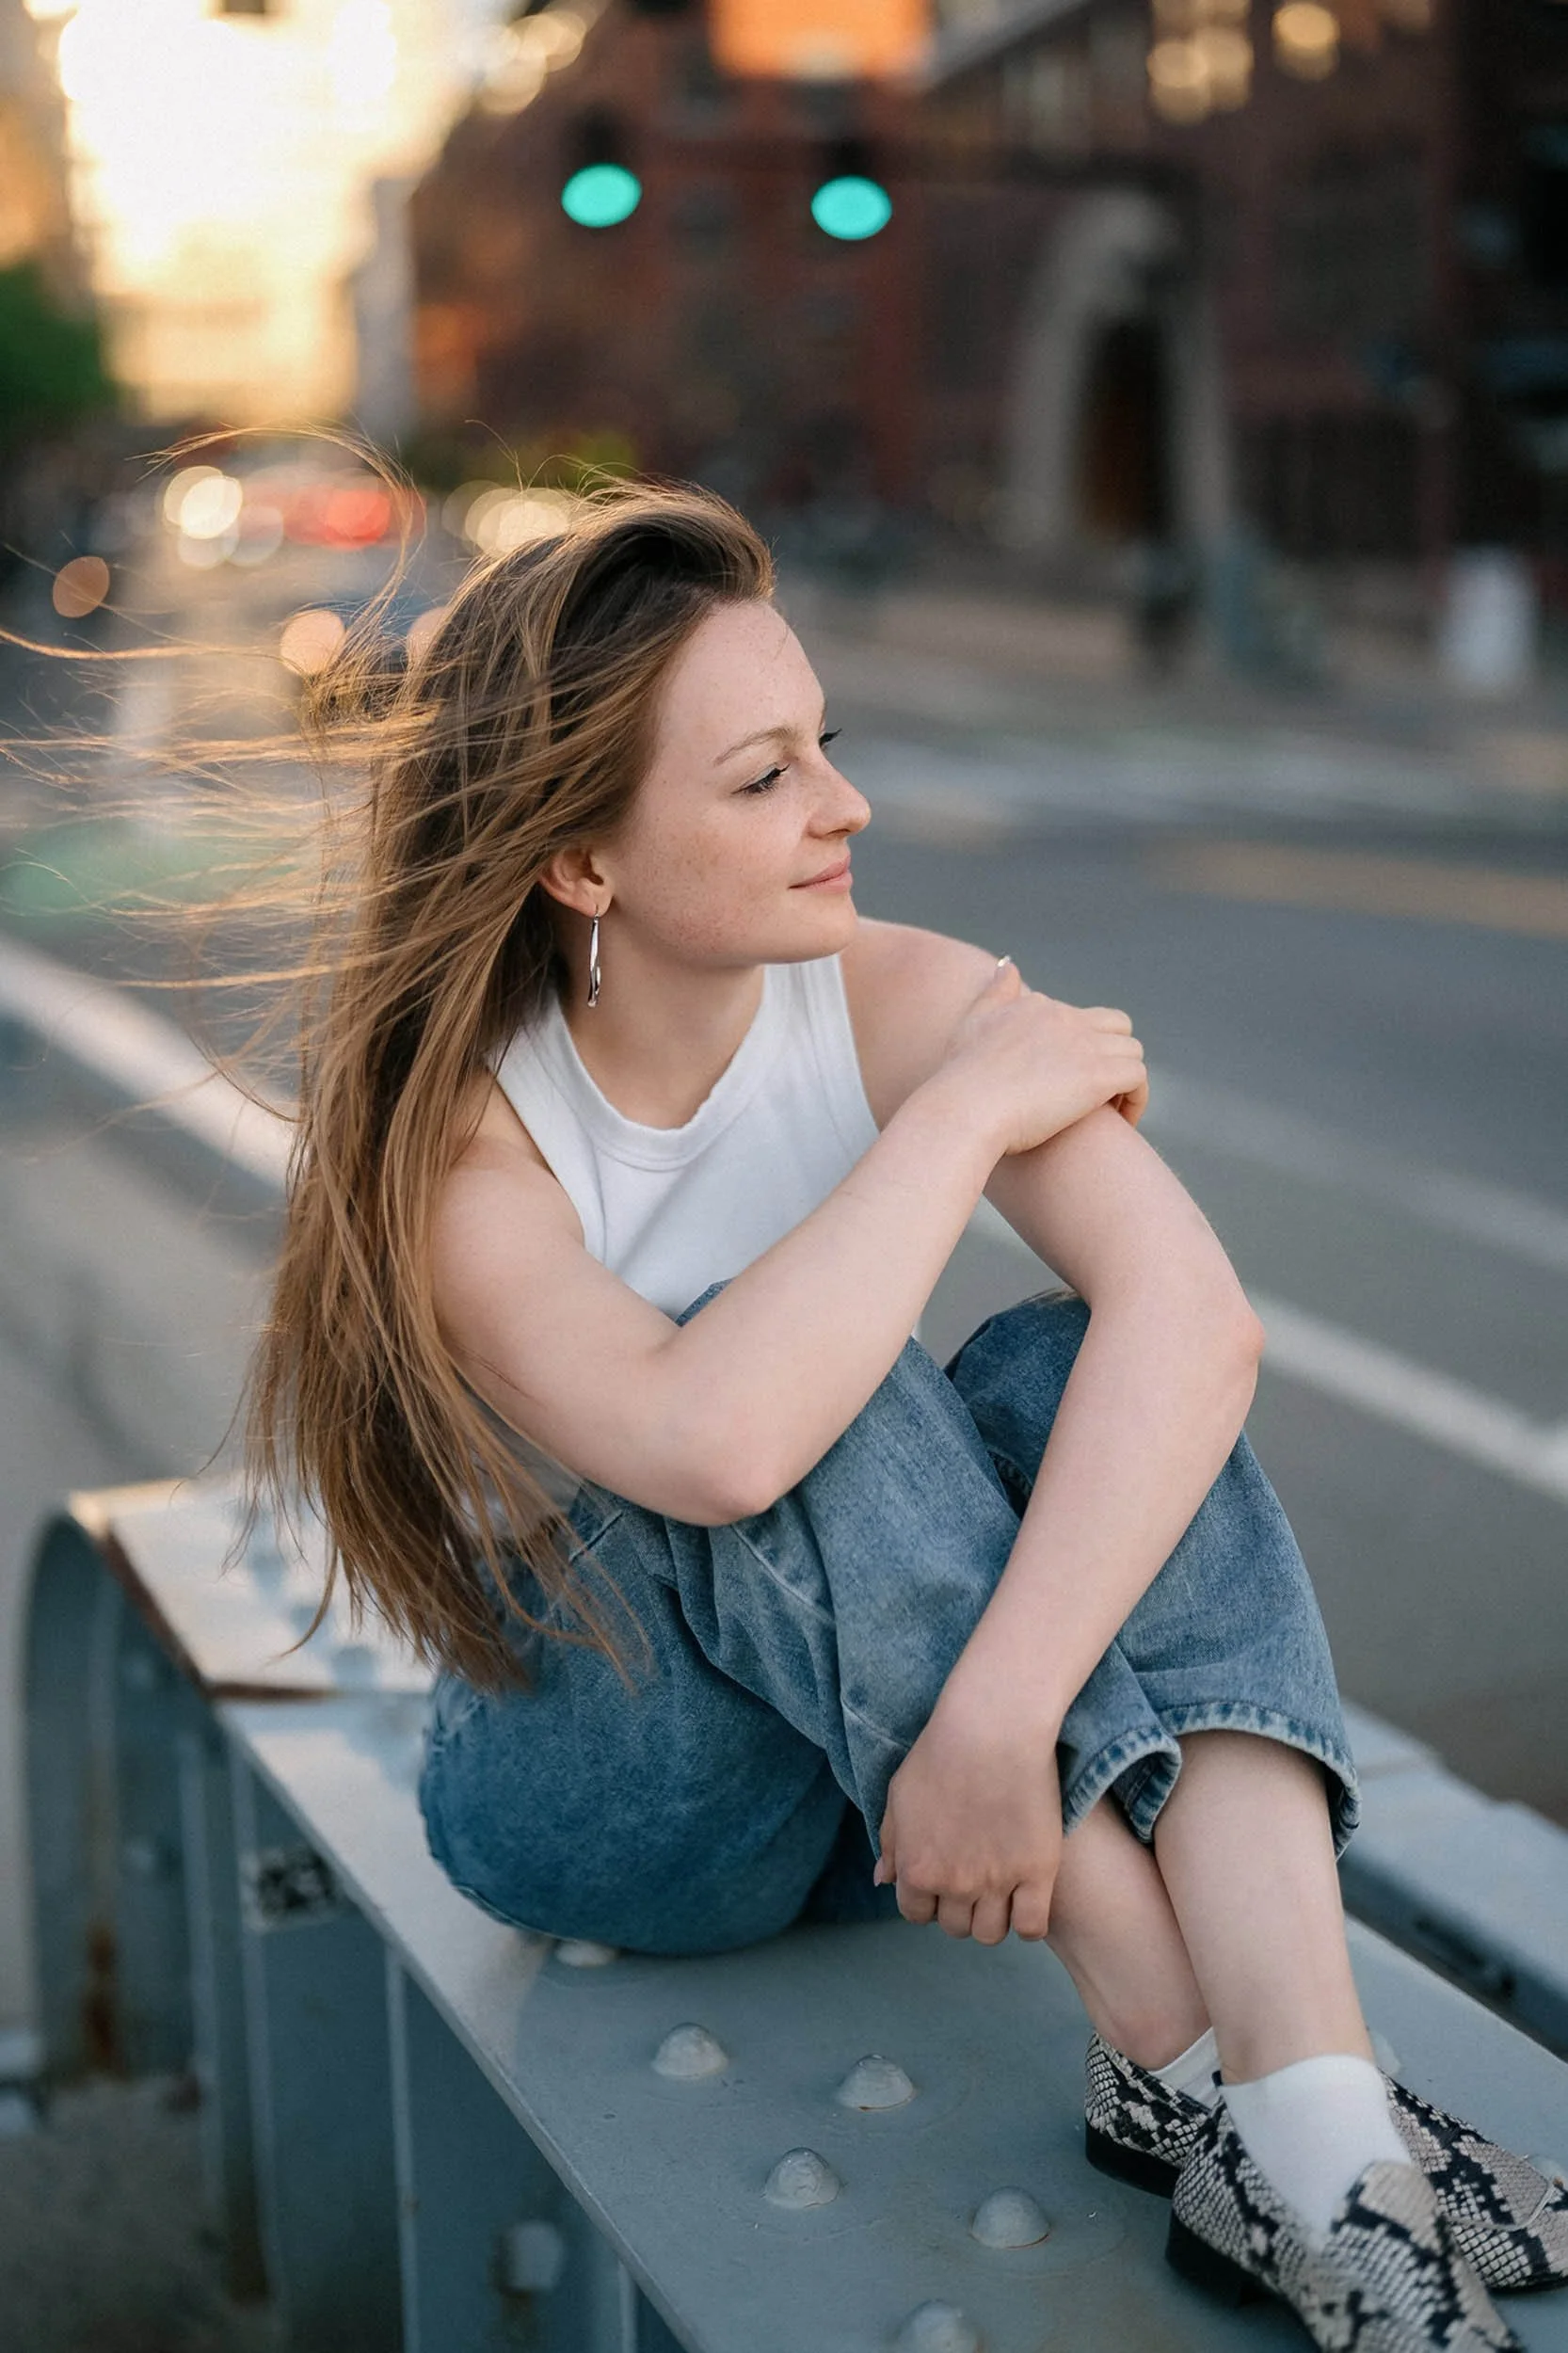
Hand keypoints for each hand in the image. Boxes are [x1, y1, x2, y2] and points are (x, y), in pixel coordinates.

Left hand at [872, 1683, 1063, 1944]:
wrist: (992, 1729)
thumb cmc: (940, 1753)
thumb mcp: (900, 1795)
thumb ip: (892, 1843)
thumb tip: (882, 1881)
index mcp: (916, 1869)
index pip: (916, 1914)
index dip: (928, 1900)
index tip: (942, 1882)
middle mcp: (954, 1884)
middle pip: (955, 1927)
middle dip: (959, 1907)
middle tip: (973, 1879)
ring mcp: (997, 1882)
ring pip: (990, 1933)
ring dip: (992, 1917)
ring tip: (1000, 1891)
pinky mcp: (1038, 1872)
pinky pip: (1032, 1926)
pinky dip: (1028, 1922)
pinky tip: (1027, 1898)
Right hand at [934, 958, 1147, 1158]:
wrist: (965, 1108)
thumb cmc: (961, 1077)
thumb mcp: (973, 1022)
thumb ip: (994, 993)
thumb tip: (1009, 964)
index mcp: (1038, 1006)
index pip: (1082, 1018)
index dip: (1082, 1051)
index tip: (1068, 1082)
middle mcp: (1066, 1018)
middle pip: (1118, 1026)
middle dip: (1115, 1056)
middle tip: (1098, 1094)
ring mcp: (1084, 1044)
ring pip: (1132, 1051)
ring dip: (1127, 1081)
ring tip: (1110, 1113)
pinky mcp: (1098, 1075)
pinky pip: (1139, 1077)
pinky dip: (1137, 1099)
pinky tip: (1119, 1122)